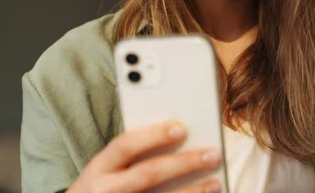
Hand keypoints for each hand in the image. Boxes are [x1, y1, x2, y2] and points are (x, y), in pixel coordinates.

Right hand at [67, 122, 221, 192]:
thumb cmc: (102, 187)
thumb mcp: (107, 169)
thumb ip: (132, 154)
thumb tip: (178, 135)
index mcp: (98, 168)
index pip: (124, 146)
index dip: (153, 135)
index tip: (182, 127)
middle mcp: (105, 190)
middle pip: (148, 174)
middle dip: (183, 163)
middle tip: (213, 154)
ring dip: (191, 192)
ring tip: (215, 183)